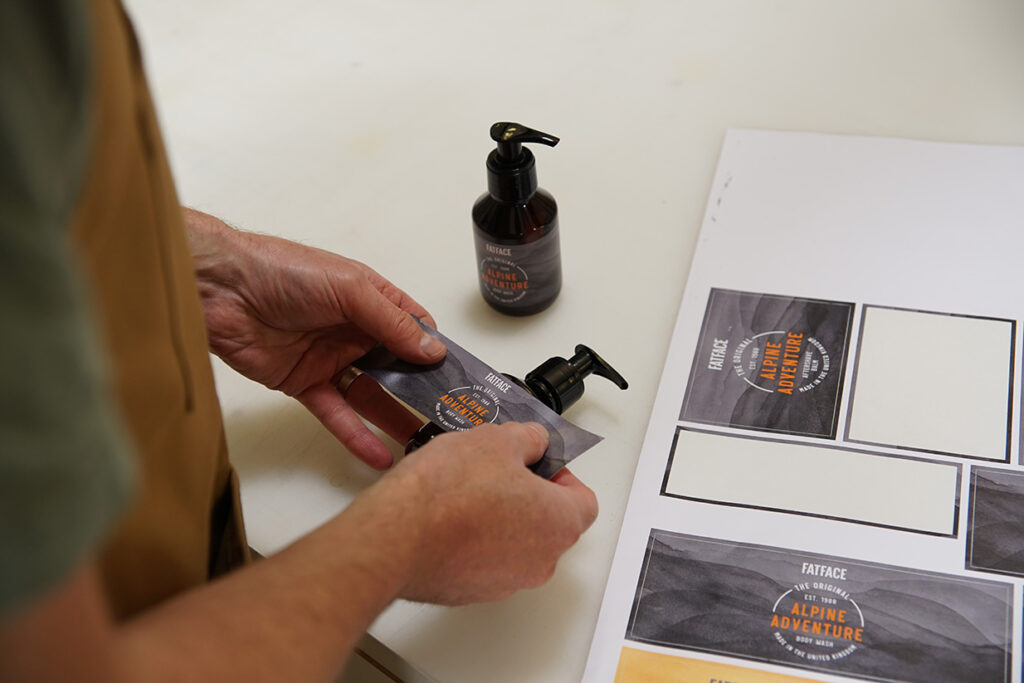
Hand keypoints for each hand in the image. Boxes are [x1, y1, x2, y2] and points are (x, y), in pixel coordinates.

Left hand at [184, 209, 442, 468]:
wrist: (220, 290)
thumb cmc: (282, 271)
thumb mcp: (349, 289)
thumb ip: (390, 323)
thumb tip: (431, 350)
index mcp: (369, 300)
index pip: (413, 328)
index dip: (435, 351)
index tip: (459, 377)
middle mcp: (353, 331)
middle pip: (396, 366)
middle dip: (421, 390)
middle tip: (448, 417)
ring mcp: (329, 359)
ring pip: (370, 394)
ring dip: (394, 418)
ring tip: (422, 442)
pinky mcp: (303, 384)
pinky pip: (335, 413)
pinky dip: (356, 435)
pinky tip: (379, 455)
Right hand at [357, 422, 598, 604]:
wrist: (395, 537)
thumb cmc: (446, 496)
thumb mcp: (495, 440)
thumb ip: (526, 439)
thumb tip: (531, 441)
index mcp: (558, 524)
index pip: (583, 500)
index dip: (562, 475)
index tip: (538, 462)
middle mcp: (540, 561)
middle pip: (549, 523)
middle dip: (528, 495)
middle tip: (498, 471)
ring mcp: (505, 582)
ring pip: (515, 544)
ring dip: (500, 518)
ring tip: (466, 491)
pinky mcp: (470, 592)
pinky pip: (483, 561)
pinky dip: (473, 541)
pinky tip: (447, 517)